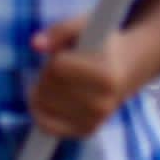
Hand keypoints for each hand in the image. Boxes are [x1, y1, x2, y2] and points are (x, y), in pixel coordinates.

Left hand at [26, 17, 134, 141]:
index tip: (63, 54)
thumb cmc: (101, 46)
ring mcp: (94, 122)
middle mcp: (103, 105)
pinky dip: (40, 113)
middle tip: (61, 69)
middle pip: (48, 87)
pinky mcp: (85, 132)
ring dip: (42, 91)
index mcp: (106, 77)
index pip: (57, 67)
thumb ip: (61, 30)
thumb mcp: (86, 27)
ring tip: (59, 82)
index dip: (54, 57)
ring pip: (43, 106)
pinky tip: (48, 100)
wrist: (124, 72)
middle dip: (47, 73)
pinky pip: (47, 127)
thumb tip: (35, 44)